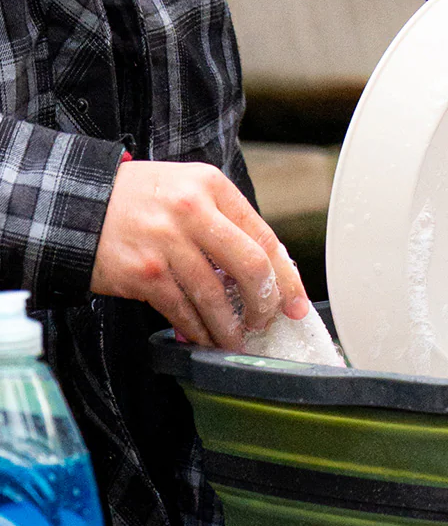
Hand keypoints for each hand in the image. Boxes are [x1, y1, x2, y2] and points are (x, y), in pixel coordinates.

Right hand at [90, 161, 308, 348]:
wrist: (72, 203)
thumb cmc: (136, 200)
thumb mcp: (186, 190)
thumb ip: (224, 221)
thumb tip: (267, 268)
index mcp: (211, 186)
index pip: (265, 236)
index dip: (287, 276)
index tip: (296, 301)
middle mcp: (192, 210)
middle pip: (251, 266)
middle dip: (267, 303)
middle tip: (268, 321)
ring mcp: (166, 242)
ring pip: (218, 296)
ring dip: (232, 326)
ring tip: (237, 339)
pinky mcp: (143, 272)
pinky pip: (184, 310)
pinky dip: (199, 330)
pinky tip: (205, 338)